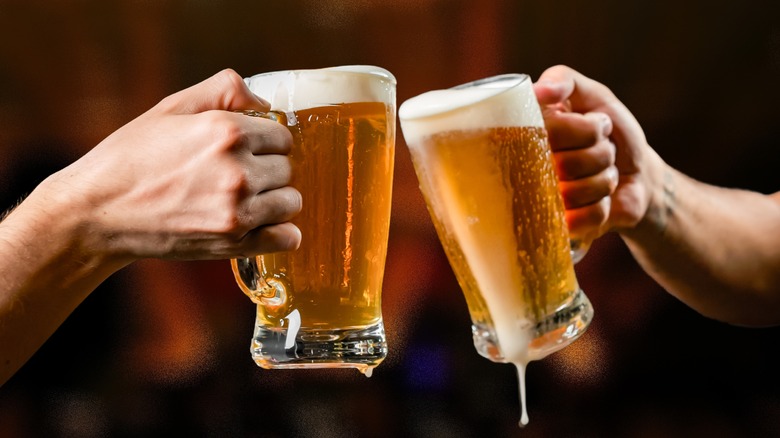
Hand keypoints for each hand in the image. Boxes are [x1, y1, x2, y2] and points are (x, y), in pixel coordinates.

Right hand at [39, 69, 301, 262]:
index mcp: (228, 131)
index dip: (264, 143)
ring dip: (273, 201)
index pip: (282, 136)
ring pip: (291, 201)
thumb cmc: (132, 157)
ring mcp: (238, 210)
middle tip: (235, 177)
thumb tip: (264, 101)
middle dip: (267, 170)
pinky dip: (281, 233)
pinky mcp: (234, 243)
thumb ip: (224, 90)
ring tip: (242, 201)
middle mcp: (239, 170)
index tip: (244, 152)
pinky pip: (289, 238)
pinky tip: (259, 226)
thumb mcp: (172, 107)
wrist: (98, 213)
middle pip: (287, 168)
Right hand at [534, 65, 655, 242]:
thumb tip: (537, 91)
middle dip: (598, 154)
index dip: (585, 130)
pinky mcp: (562, 228)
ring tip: (601, 174)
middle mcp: (528, 169)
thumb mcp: (594, 96)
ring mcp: (543, 202)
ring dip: (602, 180)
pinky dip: (603, 207)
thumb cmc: (613, 133)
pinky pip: (585, 218)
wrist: (639, 177)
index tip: (599, 125)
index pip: (553, 132)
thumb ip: (565, 81)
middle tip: (602, 150)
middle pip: (567, 165)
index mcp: (529, 136)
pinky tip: (600, 201)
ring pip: (577, 193)